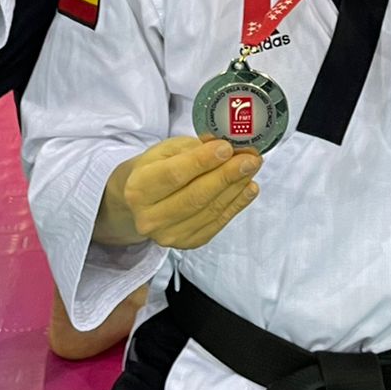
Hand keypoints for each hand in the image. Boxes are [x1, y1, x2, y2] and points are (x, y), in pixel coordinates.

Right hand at [98, 136, 259, 249]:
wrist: (139, 205)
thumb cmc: (154, 170)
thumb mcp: (165, 151)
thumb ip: (193, 148)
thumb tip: (227, 146)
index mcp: (138, 188)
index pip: (174, 175)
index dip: (203, 161)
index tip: (227, 148)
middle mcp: (150, 217)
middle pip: (195, 196)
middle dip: (227, 176)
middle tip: (251, 159)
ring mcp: (168, 235)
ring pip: (209, 211)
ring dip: (236, 189)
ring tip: (252, 169)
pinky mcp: (186, 243)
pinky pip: (216, 223)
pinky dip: (236, 205)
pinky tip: (248, 189)